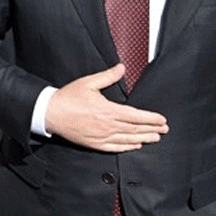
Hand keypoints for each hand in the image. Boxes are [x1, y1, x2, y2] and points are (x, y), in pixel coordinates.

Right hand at [44, 63, 167, 151]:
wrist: (50, 113)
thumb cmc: (68, 97)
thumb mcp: (88, 83)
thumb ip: (108, 76)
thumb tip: (122, 67)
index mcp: (108, 110)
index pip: (136, 116)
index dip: (151, 118)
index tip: (162, 119)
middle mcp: (107, 126)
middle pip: (135, 129)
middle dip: (152, 129)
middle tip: (165, 129)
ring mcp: (101, 137)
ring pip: (128, 139)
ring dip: (144, 138)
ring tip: (155, 138)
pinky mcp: (94, 144)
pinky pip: (115, 148)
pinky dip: (127, 147)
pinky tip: (135, 145)